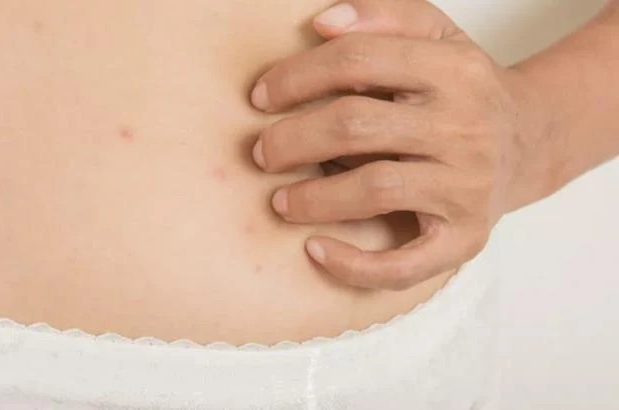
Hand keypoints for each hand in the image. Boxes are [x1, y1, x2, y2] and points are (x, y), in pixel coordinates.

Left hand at [250, 0, 536, 289]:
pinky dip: (354, 265)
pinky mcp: (464, 238)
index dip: (297, 77)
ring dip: (312, 198)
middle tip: (262, 153)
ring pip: (374, 189)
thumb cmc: (463, 91)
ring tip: (279, 201)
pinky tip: (316, 249)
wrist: (528, 142)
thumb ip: (383, 18)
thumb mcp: (437, 37)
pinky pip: (404, 264)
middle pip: (356, 126)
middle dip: (292, 140)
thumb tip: (321, 23)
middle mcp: (465, 127)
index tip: (261, 97)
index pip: (357, 61)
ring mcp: (467, 187)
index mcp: (454, 70)